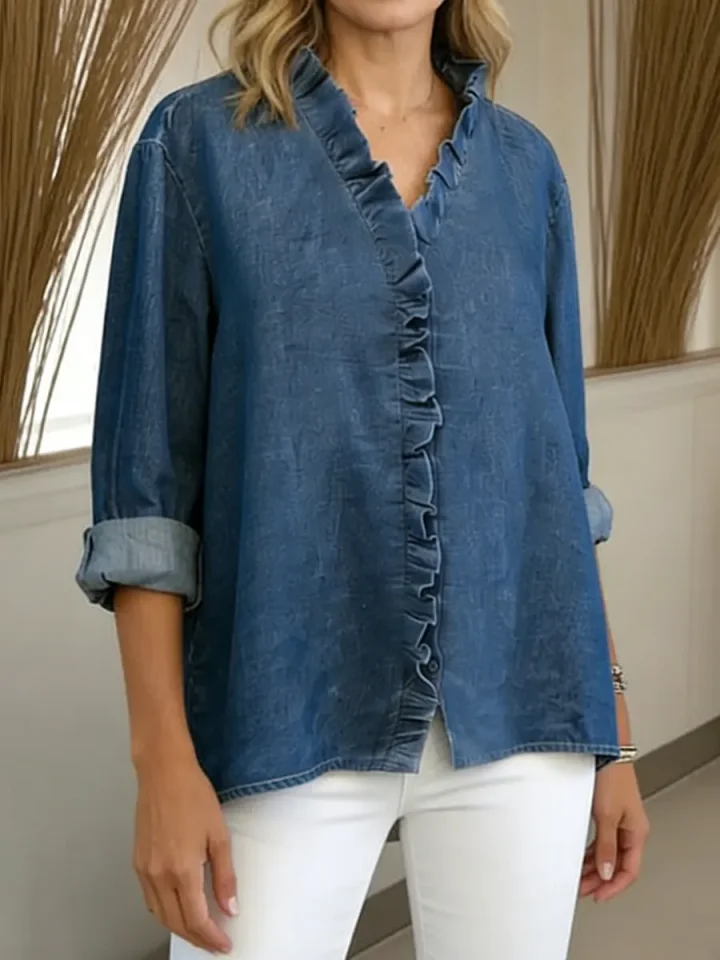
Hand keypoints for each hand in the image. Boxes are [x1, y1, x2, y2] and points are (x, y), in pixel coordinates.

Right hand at [133, 752, 237, 953]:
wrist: (163, 773)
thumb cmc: (194, 796)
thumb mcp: (219, 835)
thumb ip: (225, 876)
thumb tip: (230, 908)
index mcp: (182, 870)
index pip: (196, 920)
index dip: (211, 937)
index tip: (224, 945)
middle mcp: (158, 875)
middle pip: (176, 923)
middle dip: (197, 938)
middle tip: (215, 943)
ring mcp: (144, 870)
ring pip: (160, 915)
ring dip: (179, 928)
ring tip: (200, 931)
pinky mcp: (137, 863)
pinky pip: (149, 899)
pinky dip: (164, 912)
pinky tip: (178, 908)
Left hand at [581, 761, 649, 901]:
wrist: (605, 751)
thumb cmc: (611, 778)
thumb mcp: (607, 816)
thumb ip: (606, 846)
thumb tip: (605, 873)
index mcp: (636, 833)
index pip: (628, 871)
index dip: (613, 887)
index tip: (597, 896)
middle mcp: (630, 830)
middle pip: (617, 865)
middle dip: (599, 880)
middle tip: (580, 889)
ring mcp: (620, 822)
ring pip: (608, 854)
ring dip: (593, 867)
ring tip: (576, 877)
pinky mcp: (608, 814)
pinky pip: (601, 842)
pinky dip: (591, 852)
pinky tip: (579, 858)